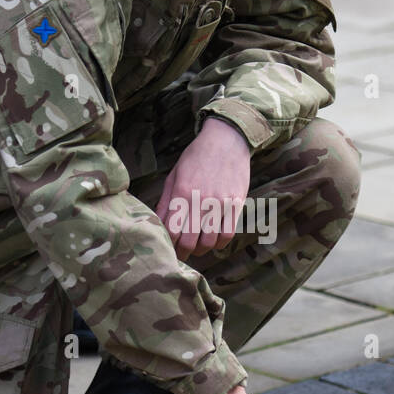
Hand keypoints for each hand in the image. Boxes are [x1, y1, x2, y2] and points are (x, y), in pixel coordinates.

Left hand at [155, 117, 250, 260]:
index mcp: (182, 193)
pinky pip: (227, 234)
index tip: (167, 248)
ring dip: (200, 249)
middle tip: (180, 253)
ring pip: (209, 242)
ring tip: (196, 246)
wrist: (227, 140)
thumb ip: (165, 202)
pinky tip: (213, 239)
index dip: (168, 245)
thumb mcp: (175, 176)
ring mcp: (220, 204)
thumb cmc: (196, 157)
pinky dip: (219, 243)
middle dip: (182, 252)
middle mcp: (201, 200)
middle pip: (189, 242)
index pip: (172, 231)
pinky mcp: (236, 204)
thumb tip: (158, 225)